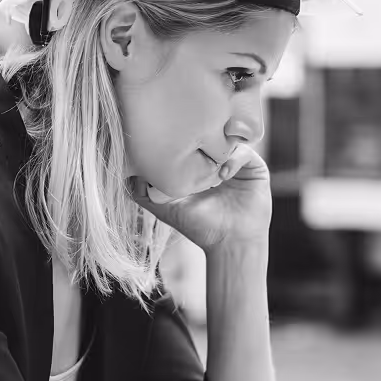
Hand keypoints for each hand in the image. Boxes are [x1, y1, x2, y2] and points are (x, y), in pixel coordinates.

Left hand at [129, 144, 271, 251]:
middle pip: (211, 138)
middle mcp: (219, 162)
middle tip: (190, 140)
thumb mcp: (167, 208)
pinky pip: (245, 152)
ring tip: (208, 162)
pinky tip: (223, 175)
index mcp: (201, 167)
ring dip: (217, 148)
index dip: (183, 140)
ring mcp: (238, 164)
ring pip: (228, 141)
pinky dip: (233, 159)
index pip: (192, 143)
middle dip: (202, 137)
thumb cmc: (200, 227)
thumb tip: (125, 176)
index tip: (172, 139)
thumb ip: (145, 193)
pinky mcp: (255, 168)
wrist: (230, 243)